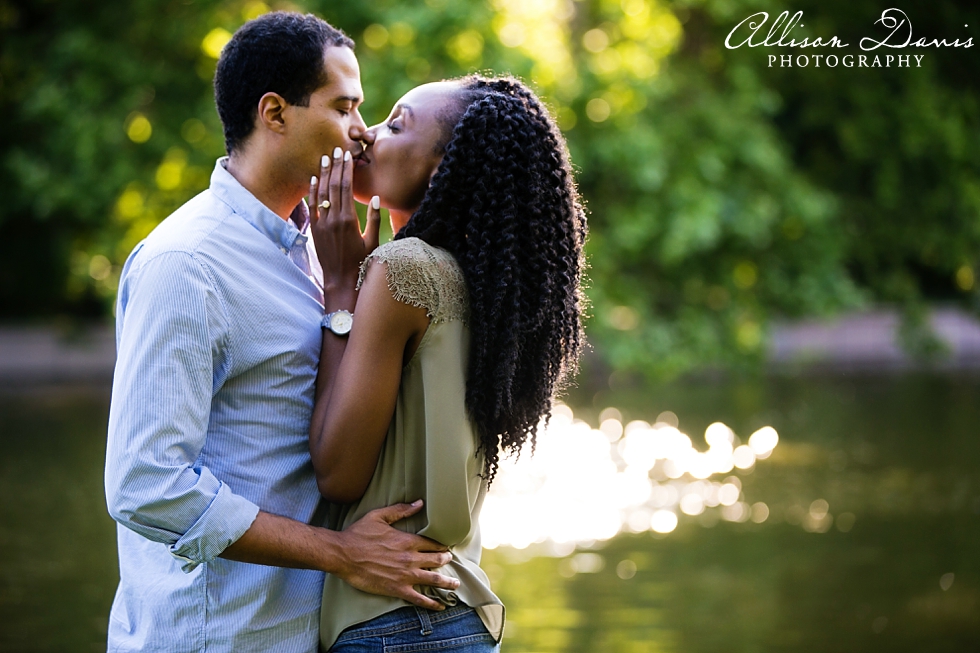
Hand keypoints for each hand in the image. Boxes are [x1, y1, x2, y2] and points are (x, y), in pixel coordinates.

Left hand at [310, 147, 381, 309]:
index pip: (346, 188)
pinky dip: (312, 191)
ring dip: (323, 174)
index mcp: (349, 220)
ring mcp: (322, 224)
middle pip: (333, 186)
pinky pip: (312, 206)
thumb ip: (375, 219)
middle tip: (335, 150)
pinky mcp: (314, 230)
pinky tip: (314, 179)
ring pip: (321, 193)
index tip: (347, 156)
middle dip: (335, 167)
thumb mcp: (373, 242)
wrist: (341, 281)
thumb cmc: (362, 263)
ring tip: (324, 158)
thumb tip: (376, 197)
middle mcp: (333, 219)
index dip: (346, 170)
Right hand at [334, 500, 458, 610]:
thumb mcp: (379, 516)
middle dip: (446, 560)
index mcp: (407, 541)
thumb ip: (401, 510)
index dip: (440, 546)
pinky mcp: (397, 589)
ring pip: (433, 579)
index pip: (431, 543)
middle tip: (450, 560)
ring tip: (455, 584)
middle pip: (436, 560)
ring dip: (447, 582)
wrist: (343, 555)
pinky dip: (432, 603)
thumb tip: (419, 503)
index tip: (445, 547)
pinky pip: (419, 598)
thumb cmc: (358, 534)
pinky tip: (440, 605)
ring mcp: (405, 575)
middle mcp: (410, 558)